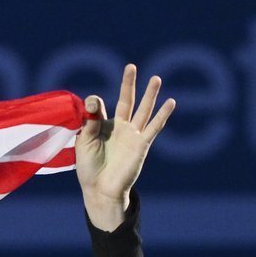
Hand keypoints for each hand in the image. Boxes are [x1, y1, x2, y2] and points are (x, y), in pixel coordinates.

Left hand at [75, 64, 175, 230]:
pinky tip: (171, 102)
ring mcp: (132, 135)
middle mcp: (120, 128)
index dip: (95, 104)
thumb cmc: (89, 169)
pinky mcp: (142, 144)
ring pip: (143, 110)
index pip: (100, 108)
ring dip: (149, 94)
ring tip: (156, 78)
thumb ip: (89, 122)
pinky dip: (163, 114)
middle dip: (128, 84)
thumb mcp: (84, 143)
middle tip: (131, 66)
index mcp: (103, 127)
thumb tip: (94, 100)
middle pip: (126, 101)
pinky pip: (154, 127)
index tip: (92, 104)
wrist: (100, 190)